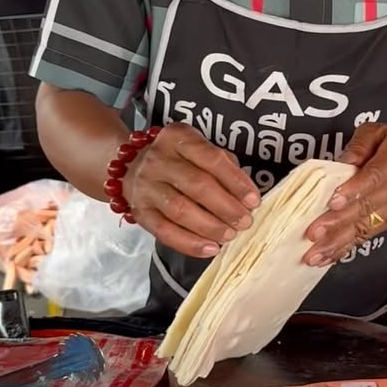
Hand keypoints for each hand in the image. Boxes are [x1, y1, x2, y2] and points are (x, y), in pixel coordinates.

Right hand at [123, 123, 260, 258]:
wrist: (132, 166)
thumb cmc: (178, 160)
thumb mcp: (199, 150)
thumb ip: (224, 167)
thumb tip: (247, 197)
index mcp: (178, 137)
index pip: (212, 159)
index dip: (235, 182)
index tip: (253, 201)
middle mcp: (158, 159)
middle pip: (197, 186)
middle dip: (226, 207)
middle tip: (244, 222)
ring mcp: (146, 186)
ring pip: (181, 210)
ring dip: (210, 227)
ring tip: (230, 235)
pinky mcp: (140, 211)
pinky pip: (165, 231)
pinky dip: (190, 243)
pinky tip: (210, 249)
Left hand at [304, 124, 386, 266]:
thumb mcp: (381, 131)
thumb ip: (358, 146)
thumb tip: (338, 165)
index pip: (375, 177)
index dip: (354, 190)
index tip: (332, 202)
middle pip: (367, 207)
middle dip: (337, 223)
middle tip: (313, 233)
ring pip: (366, 227)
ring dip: (339, 242)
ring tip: (315, 254)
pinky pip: (368, 235)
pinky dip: (347, 247)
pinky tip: (328, 257)